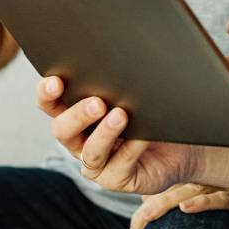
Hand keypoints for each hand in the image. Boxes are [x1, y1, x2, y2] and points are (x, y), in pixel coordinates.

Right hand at [35, 76, 200, 194]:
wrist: (181, 148)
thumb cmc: (153, 114)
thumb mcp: (135, 93)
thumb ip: (121, 79)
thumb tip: (124, 50)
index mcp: (77, 115)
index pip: (51, 105)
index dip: (47, 95)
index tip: (55, 81)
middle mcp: (81, 141)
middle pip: (63, 130)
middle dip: (78, 115)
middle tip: (97, 102)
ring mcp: (98, 163)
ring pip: (90, 152)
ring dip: (104, 133)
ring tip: (121, 115)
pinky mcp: (117, 179)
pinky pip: (119, 166)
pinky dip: (131, 149)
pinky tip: (143, 136)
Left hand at [127, 185, 228, 228]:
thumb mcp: (208, 198)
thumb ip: (179, 196)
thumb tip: (147, 203)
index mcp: (196, 180)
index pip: (165, 192)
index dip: (146, 209)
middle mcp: (207, 180)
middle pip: (172, 192)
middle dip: (151, 210)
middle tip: (135, 228)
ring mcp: (223, 187)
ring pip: (191, 192)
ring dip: (168, 203)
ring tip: (147, 215)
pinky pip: (220, 199)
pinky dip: (203, 202)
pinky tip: (186, 207)